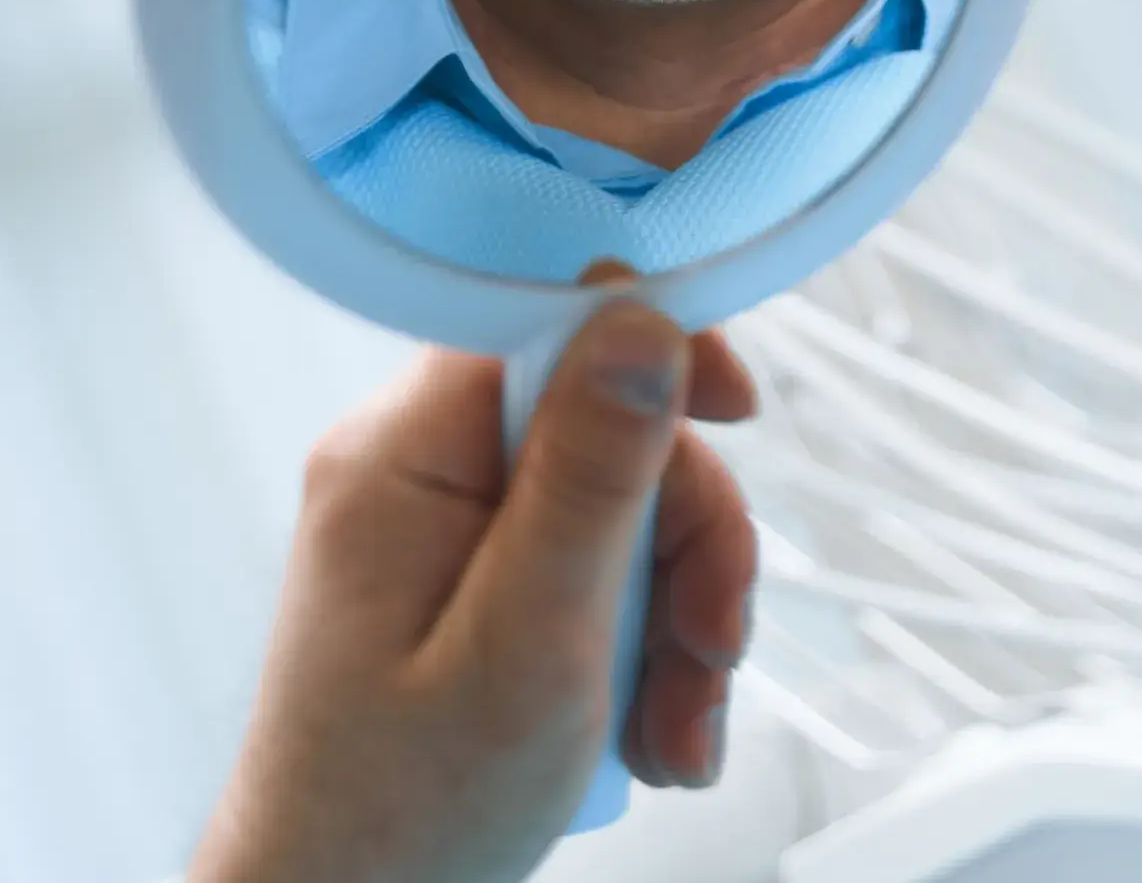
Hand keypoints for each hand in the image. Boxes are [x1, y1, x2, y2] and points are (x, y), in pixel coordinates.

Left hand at [189, 299, 758, 882]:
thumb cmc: (403, 818)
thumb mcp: (528, 644)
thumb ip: (589, 479)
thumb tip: (642, 322)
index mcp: (406, 452)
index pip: (549, 327)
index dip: (656, 352)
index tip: (738, 412)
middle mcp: (420, 467)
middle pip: (606, 428)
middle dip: (685, 540)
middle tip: (711, 650)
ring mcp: (446, 525)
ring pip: (617, 505)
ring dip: (676, 614)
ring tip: (679, 727)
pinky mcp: (475, 579)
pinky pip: (591, 563)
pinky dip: (643, 642)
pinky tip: (653, 729)